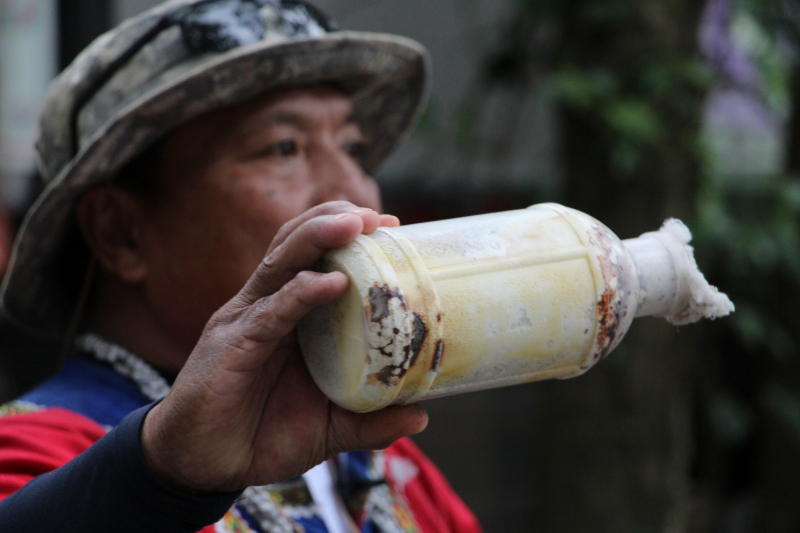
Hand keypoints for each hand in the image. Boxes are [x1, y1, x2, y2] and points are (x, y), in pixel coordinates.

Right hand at [140, 202, 427, 492]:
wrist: (204, 465)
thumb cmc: (262, 435)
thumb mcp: (328, 427)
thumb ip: (371, 421)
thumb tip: (421, 416)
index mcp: (289, 315)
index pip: (315, 258)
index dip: (348, 236)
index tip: (392, 226)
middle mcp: (266, 306)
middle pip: (296, 244)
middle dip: (335, 221)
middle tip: (377, 217)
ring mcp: (246, 321)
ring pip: (281, 263)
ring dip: (317, 237)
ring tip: (355, 224)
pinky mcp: (233, 346)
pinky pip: (270, 312)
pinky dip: (300, 293)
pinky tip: (330, 283)